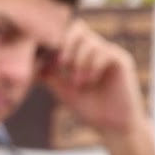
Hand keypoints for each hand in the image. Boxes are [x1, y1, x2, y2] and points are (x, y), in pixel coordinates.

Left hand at [41, 19, 147, 138]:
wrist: (113, 126)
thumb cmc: (90, 108)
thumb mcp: (63, 90)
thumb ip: (50, 76)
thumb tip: (33, 64)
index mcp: (81, 54)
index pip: (66, 33)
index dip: (54, 43)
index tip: (47, 62)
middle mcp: (96, 50)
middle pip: (78, 27)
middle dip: (66, 44)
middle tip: (62, 65)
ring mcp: (109, 53)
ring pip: (90, 41)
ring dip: (79, 62)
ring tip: (78, 83)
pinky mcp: (121, 61)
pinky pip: (104, 52)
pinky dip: (92, 66)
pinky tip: (90, 82)